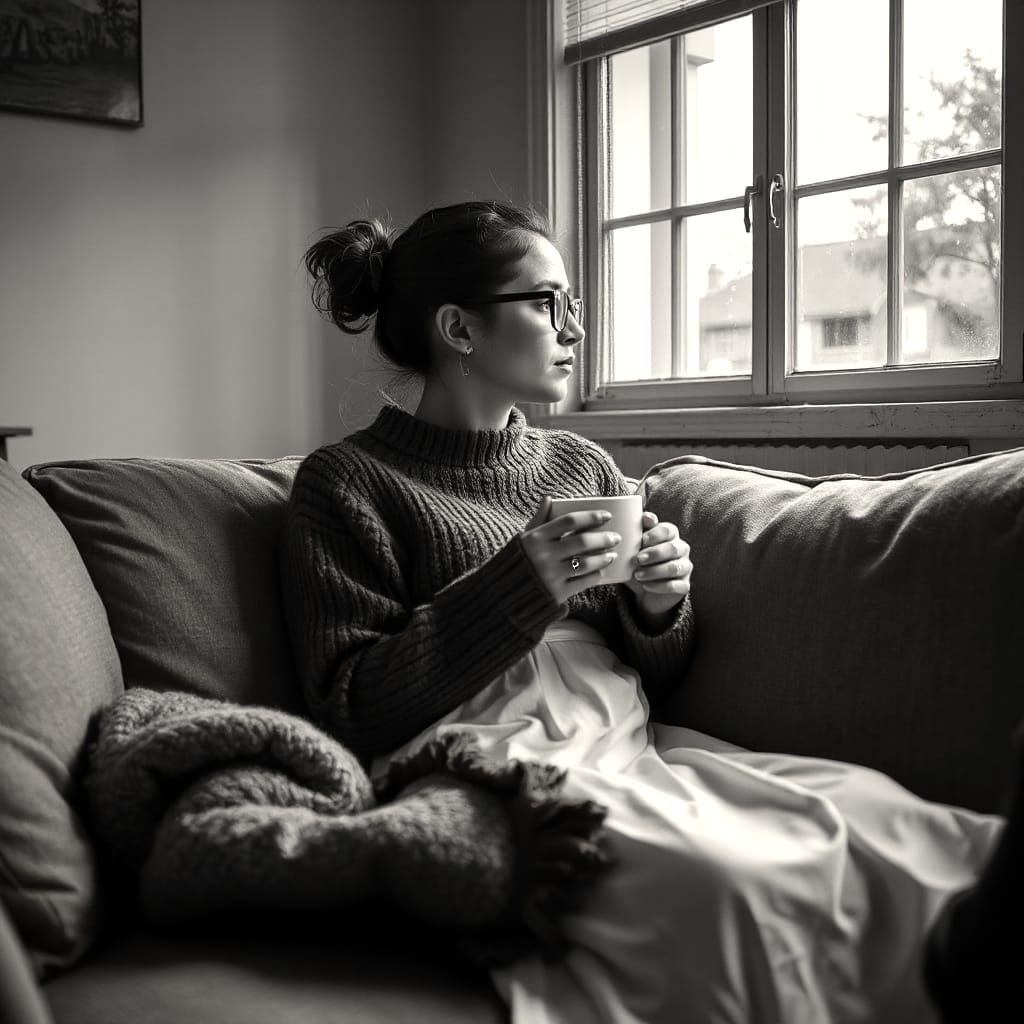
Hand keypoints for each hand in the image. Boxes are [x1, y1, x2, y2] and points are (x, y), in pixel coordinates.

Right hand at [520, 497, 622, 603]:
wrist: (507, 592)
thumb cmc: (520, 559)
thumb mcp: (525, 537)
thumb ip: (539, 519)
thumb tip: (549, 498)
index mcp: (536, 537)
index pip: (569, 521)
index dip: (591, 516)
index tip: (606, 516)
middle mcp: (544, 555)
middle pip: (582, 542)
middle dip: (603, 538)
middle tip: (615, 537)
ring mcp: (551, 575)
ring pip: (586, 563)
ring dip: (603, 558)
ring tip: (612, 555)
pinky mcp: (557, 593)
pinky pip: (583, 582)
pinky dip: (595, 576)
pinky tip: (601, 571)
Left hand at [623, 511, 691, 626]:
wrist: (643, 586)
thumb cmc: (639, 560)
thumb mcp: (635, 544)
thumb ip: (638, 529)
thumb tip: (645, 517)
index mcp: (671, 535)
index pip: (668, 530)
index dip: (655, 535)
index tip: (641, 541)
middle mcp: (681, 549)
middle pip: (672, 548)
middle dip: (654, 554)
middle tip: (637, 559)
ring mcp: (685, 567)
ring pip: (674, 568)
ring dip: (654, 571)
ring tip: (637, 575)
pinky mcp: (684, 585)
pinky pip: (676, 586)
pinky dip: (659, 586)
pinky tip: (646, 586)